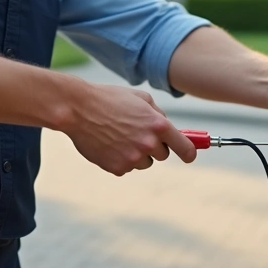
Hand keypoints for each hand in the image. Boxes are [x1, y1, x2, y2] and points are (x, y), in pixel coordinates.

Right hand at [62, 85, 197, 175]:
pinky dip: (120, 159)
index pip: (185, 148)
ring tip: (118, 136)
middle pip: (163, 155)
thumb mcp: (140, 99)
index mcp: (158, 125)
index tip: (189, 154)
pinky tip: (108, 144)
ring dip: (136, 153)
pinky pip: (126, 168)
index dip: (189, 152)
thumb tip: (169, 129)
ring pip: (144, 163)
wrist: (78, 109)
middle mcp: (148, 144)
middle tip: (136, 133)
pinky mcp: (117, 168)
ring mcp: (133, 158)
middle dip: (154, 146)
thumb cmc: (109, 99)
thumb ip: (158, 115)